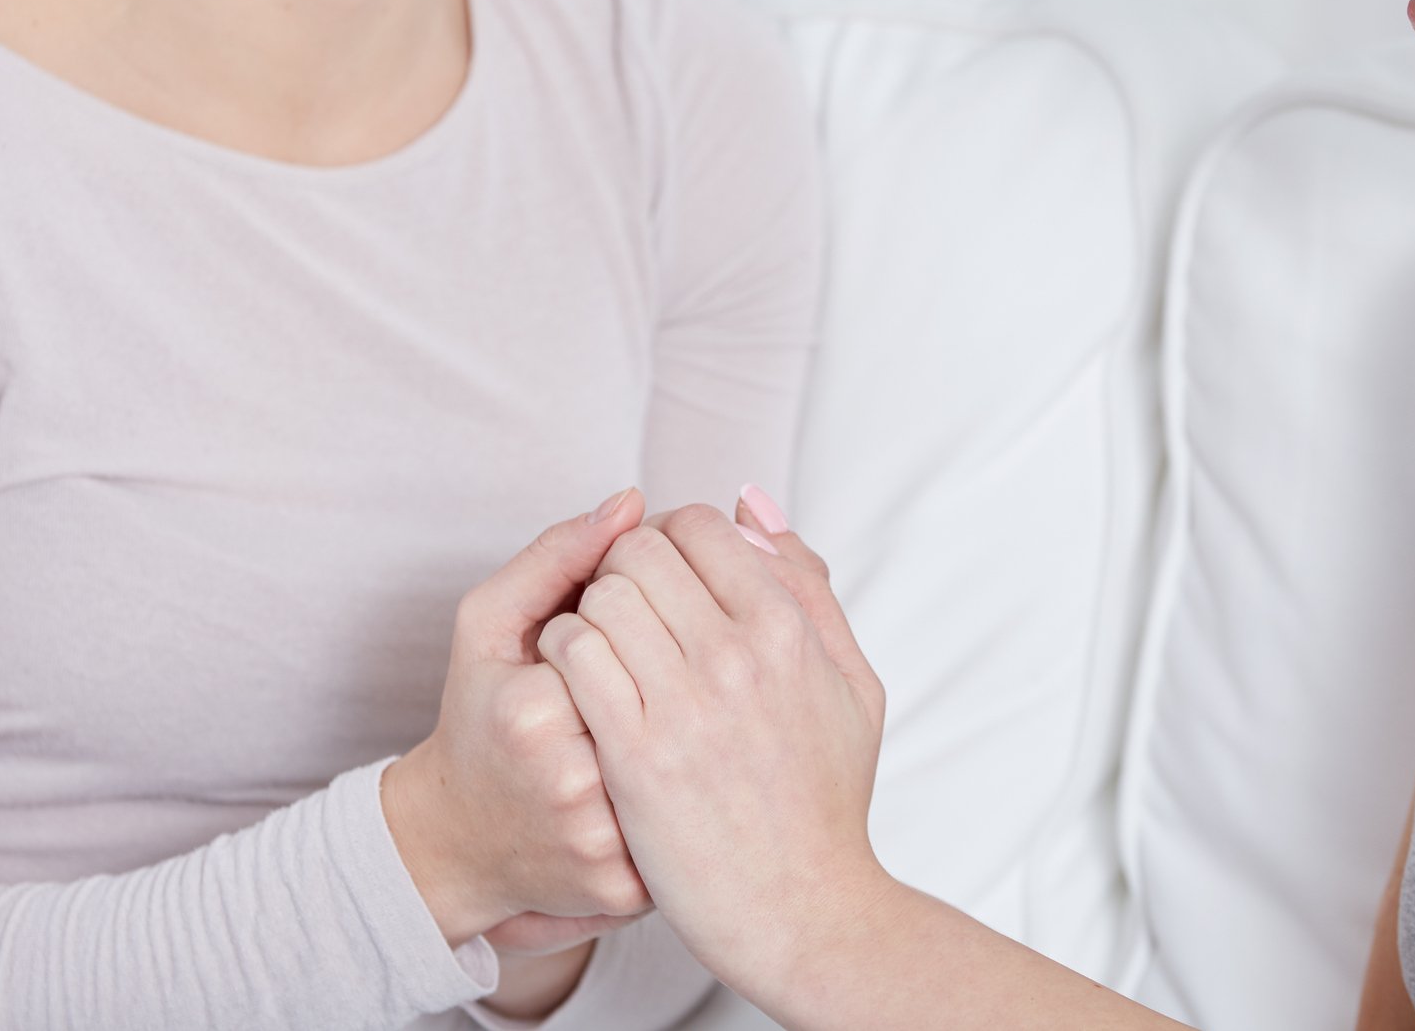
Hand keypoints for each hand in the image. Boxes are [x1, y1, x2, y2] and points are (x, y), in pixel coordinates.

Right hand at [382, 490, 654, 947]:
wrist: (457, 844)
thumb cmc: (479, 720)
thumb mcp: (487, 626)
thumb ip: (555, 555)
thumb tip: (630, 500)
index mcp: (532, 711)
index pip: (632, 631)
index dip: (643, 620)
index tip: (634, 628)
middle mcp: (570, 784)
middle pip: (669, 694)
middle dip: (675, 673)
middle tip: (660, 674)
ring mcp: (602, 843)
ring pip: (690, 756)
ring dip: (696, 727)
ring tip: (673, 719)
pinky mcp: (629, 888)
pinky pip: (693, 818)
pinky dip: (698, 788)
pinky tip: (682, 772)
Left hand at [539, 496, 891, 998]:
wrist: (803, 911)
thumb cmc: (828, 798)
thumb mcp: (851, 682)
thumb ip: (807, 585)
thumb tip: (752, 503)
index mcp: (789, 629)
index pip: (701, 526)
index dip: (670, 538)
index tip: (665, 575)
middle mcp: (738, 656)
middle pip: (641, 552)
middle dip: (623, 566)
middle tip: (624, 605)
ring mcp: (684, 705)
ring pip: (601, 596)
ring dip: (589, 607)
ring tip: (600, 642)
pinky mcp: (635, 755)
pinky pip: (576, 655)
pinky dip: (564, 650)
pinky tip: (577, 676)